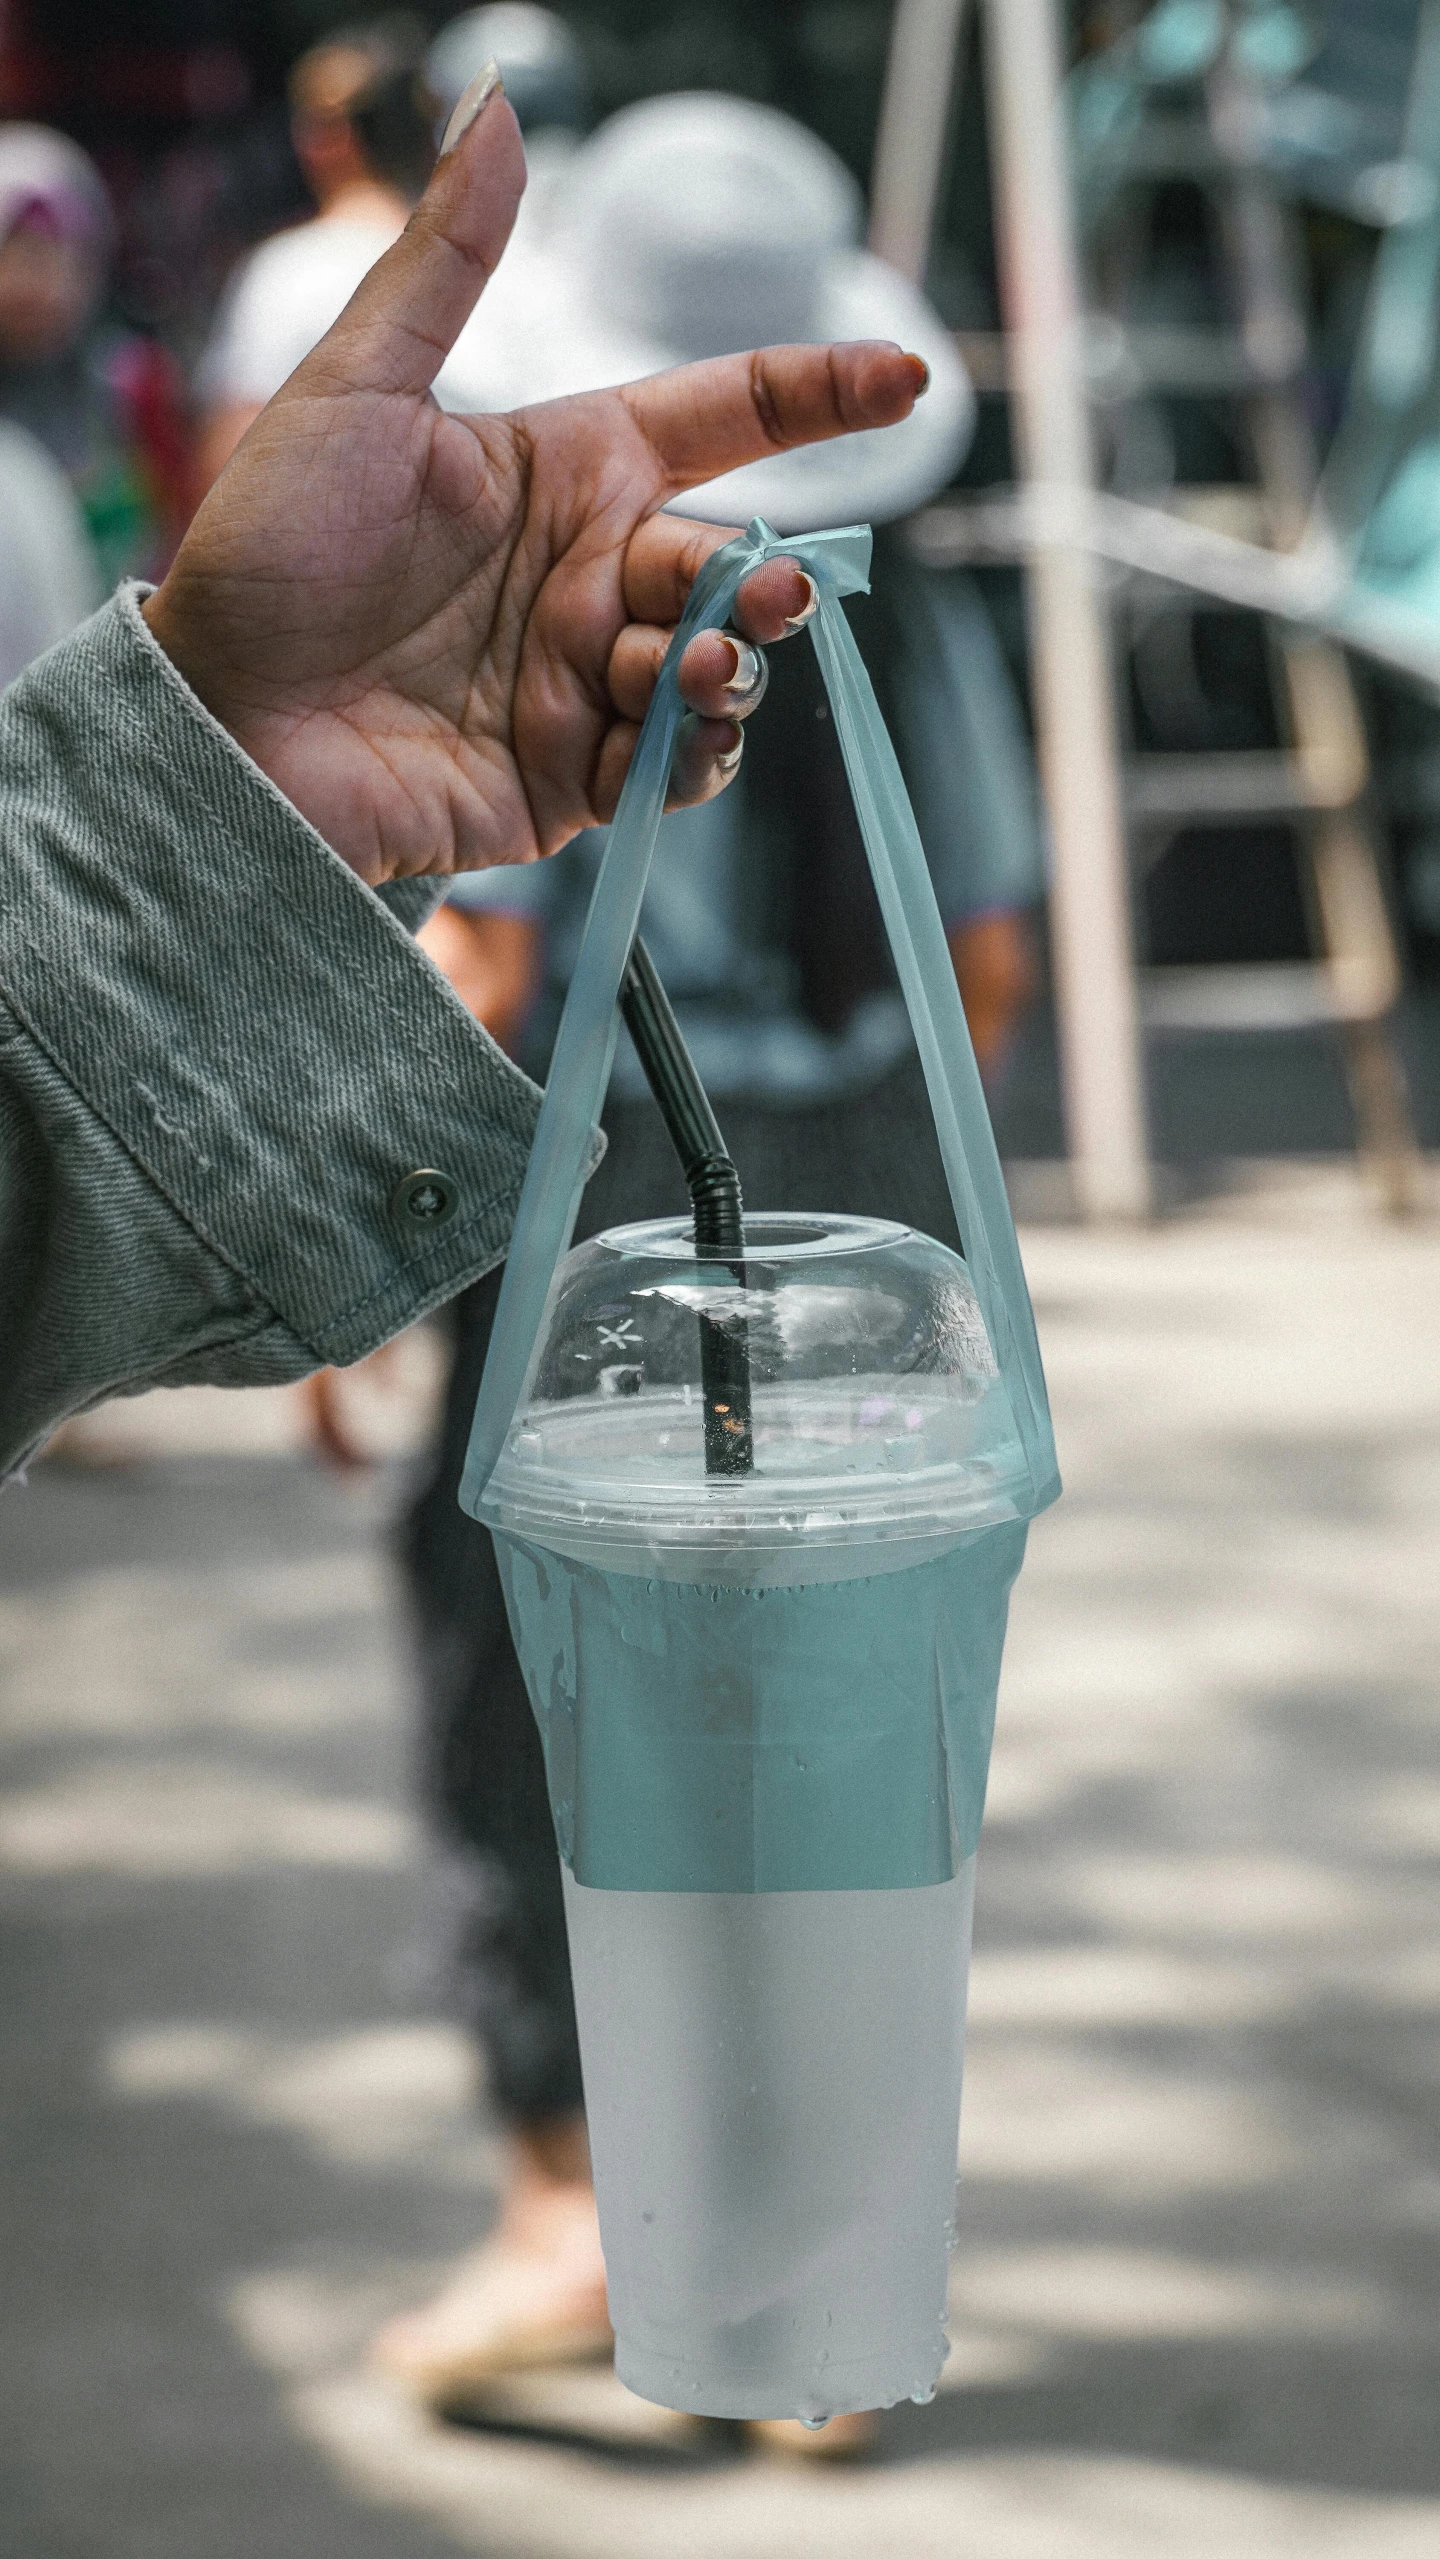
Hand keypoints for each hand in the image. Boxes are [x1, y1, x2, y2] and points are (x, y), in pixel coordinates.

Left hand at [143, 76, 927, 886]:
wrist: (220, 725)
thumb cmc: (270, 553)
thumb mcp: (354, 390)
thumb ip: (446, 261)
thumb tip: (500, 100)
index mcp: (562, 473)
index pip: (722, 418)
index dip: (816, 395)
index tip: (909, 378)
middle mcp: (588, 576)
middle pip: (733, 561)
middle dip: (767, 577)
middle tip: (766, 590)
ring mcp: (584, 681)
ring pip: (720, 667)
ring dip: (735, 661)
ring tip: (706, 660)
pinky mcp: (570, 781)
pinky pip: (676, 765)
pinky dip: (700, 749)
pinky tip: (682, 721)